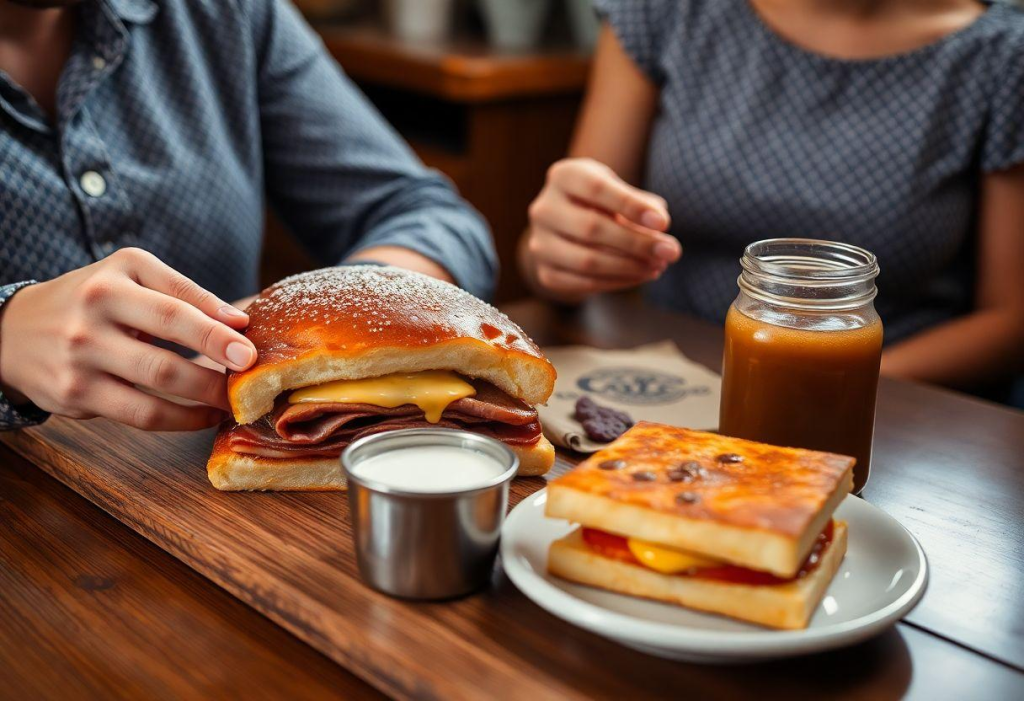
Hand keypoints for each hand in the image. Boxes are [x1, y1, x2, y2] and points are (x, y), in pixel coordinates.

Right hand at [0, 248, 256, 430]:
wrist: (15, 329)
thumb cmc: (92, 299)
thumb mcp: (132, 276)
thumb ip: (185, 294)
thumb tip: (239, 322)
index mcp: (113, 283)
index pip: (174, 310)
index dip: (216, 334)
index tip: (250, 351)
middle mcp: (91, 320)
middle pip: (164, 360)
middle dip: (215, 377)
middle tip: (249, 383)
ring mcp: (81, 362)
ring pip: (153, 394)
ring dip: (203, 402)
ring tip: (233, 401)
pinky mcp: (75, 396)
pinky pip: (139, 416)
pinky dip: (181, 420)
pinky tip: (204, 414)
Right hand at [522, 158, 680, 301]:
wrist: (567, 229)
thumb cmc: (602, 203)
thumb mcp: (619, 192)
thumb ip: (640, 204)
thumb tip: (661, 225)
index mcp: (563, 177)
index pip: (596, 189)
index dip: (631, 206)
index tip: (663, 224)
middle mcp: (543, 209)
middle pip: (591, 228)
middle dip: (637, 243)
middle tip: (671, 252)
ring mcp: (540, 243)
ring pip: (587, 261)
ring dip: (630, 267)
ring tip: (659, 266)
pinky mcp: (547, 273)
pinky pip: (584, 283)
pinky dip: (618, 282)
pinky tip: (642, 276)